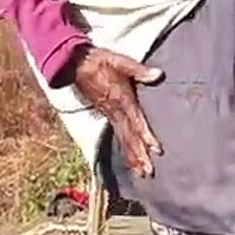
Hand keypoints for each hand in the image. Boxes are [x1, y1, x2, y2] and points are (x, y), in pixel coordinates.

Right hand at [73, 46, 163, 177]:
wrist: (75, 64)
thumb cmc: (100, 61)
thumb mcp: (121, 62)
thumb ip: (140, 71)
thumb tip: (159, 75)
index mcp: (122, 100)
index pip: (136, 123)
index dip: (146, 137)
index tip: (156, 151)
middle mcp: (115, 112)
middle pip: (129, 138)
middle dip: (139, 156)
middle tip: (148, 173)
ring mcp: (109, 114)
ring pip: (122, 139)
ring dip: (131, 157)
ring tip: (140, 172)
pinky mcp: (105, 114)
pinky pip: (116, 135)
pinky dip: (124, 148)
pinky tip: (129, 156)